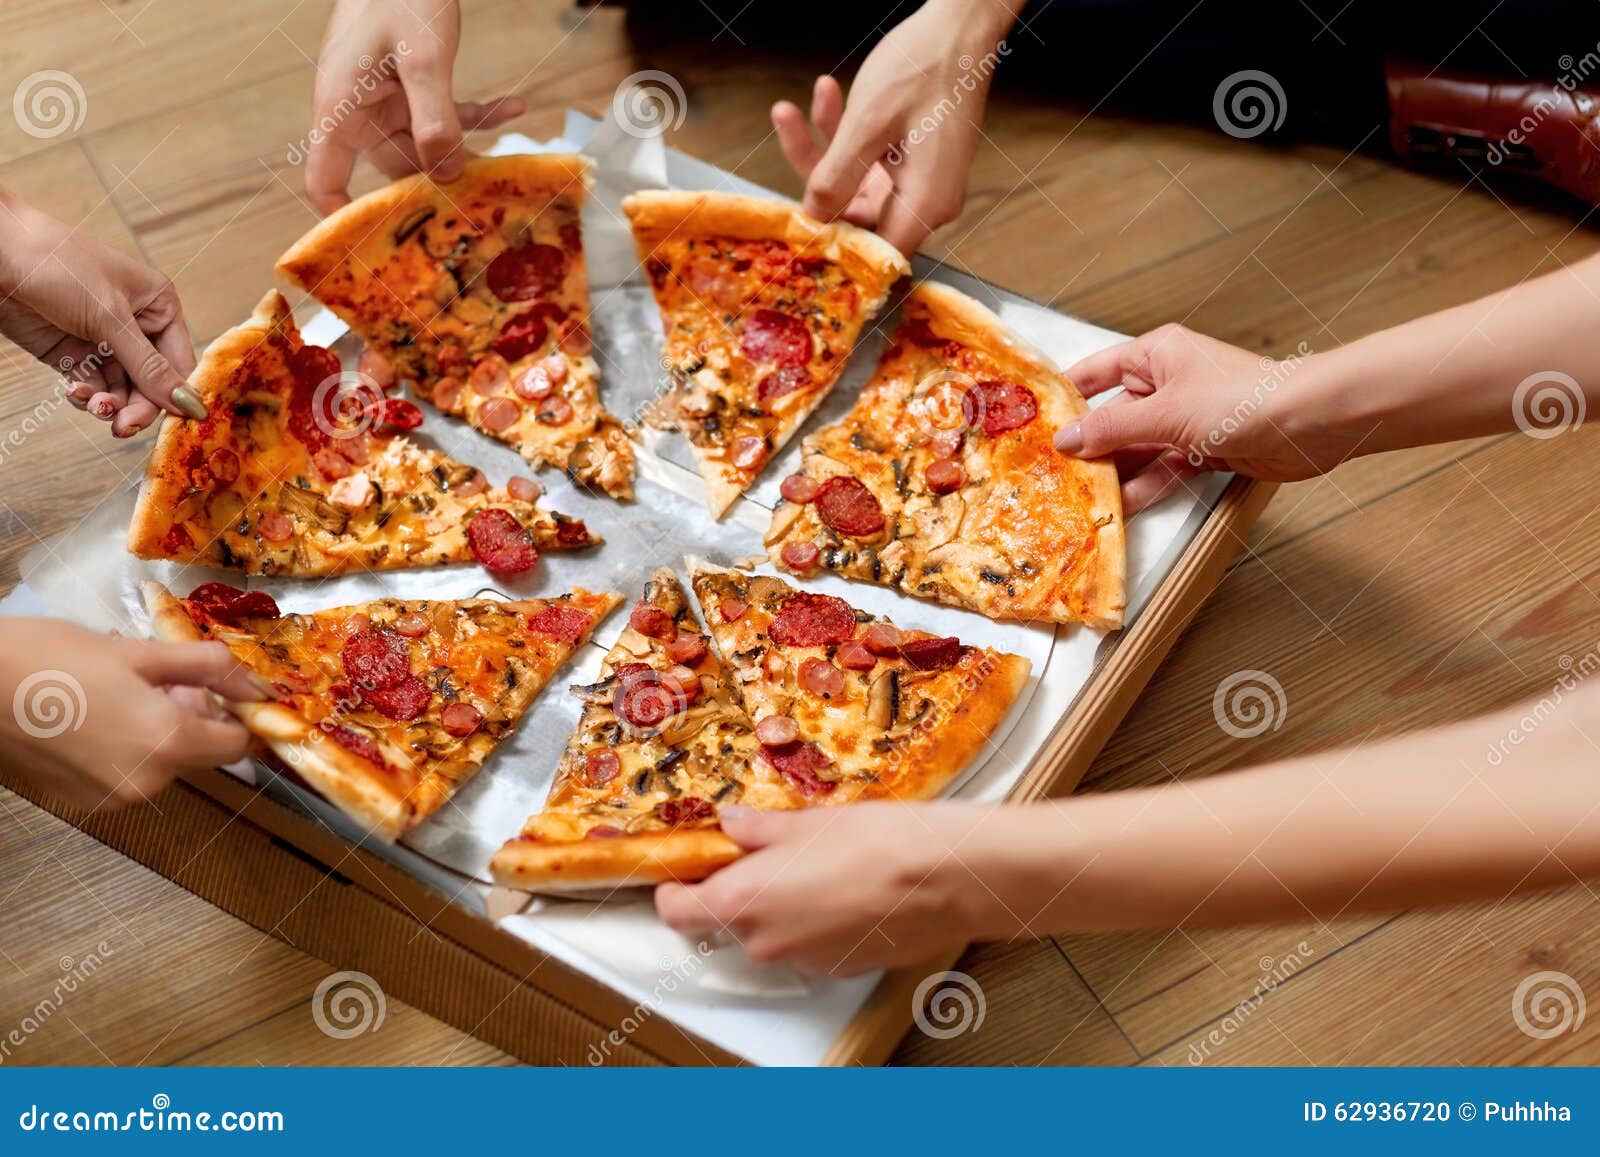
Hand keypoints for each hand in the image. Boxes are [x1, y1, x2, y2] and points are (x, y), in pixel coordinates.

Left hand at [0, 191, 197, 437]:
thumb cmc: (57, 265)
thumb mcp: (109, 317)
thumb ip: (148, 366)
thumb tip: (190, 405)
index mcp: (158, 305)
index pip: (179, 361)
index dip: (178, 394)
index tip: (176, 425)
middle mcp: (136, 325)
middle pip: (151, 382)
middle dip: (138, 405)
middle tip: (123, 426)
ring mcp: (102, 339)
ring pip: (121, 389)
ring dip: (109, 403)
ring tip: (93, 406)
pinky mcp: (71, 352)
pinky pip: (92, 385)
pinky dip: (86, 395)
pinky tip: (75, 393)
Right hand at [0, 619, 267, 809]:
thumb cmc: (52, 660)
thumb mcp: (140, 652)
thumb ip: (208, 668)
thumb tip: (256, 685)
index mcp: (167, 743)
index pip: (235, 745)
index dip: (233, 714)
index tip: (215, 687)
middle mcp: (145, 782)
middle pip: (197, 751)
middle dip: (187, 712)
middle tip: (151, 675)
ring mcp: (111, 797)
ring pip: (162, 760)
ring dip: (155, 726)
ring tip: (113, 689)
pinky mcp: (82, 800)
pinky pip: (127, 772)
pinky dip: (123, 745)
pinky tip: (92, 714)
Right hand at [306, 0, 524, 213]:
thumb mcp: (424, 59)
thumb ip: (436, 119)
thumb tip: (448, 176)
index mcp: (341, 109)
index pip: (325, 180)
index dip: (343, 218)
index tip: (377, 247)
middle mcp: (359, 110)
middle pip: (393, 171)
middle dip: (436, 189)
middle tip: (482, 210)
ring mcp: (385, 98)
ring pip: (427, 146)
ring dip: (467, 150)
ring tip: (508, 168)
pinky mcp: (410, 82)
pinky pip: (443, 112)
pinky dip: (478, 112)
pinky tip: (516, 106)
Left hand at [656, 802, 1002, 975]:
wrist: (945, 878)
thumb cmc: (871, 842)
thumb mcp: (805, 821)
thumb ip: (758, 830)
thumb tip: (732, 825)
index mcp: (739, 903)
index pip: (675, 910)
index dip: (677, 886)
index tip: (693, 862)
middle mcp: (763, 943)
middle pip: (727, 922)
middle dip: (741, 889)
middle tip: (769, 851)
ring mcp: (803, 963)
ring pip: (774, 934)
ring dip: (783, 906)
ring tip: (821, 865)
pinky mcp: (842, 969)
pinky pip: (813, 944)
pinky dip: (819, 922)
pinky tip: (851, 889)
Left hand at [773, 0, 1016, 254]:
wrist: (960, 23)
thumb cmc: (925, 65)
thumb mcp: (868, 123)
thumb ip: (836, 178)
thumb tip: (813, 218)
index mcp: (925, 203)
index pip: (873, 252)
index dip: (833, 245)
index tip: (794, 224)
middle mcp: (925, 199)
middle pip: (855, 214)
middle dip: (815, 174)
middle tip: (787, 126)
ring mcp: (917, 179)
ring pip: (853, 183)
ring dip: (823, 145)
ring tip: (794, 103)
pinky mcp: (909, 159)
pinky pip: (866, 160)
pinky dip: (843, 134)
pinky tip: (826, 95)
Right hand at [1055, 324, 1357, 513]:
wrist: (1309, 422)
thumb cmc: (1241, 398)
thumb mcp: (1165, 413)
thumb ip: (1113, 429)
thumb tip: (1066, 440)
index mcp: (1156, 355)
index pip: (1096, 372)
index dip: (1066, 396)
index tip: (1034, 422)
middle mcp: (1168, 382)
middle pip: (1114, 414)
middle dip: (1089, 445)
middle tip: (1054, 472)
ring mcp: (1186, 417)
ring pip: (1138, 446)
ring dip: (1117, 471)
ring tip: (1084, 497)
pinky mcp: (1204, 447)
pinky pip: (1164, 466)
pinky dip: (1147, 484)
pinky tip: (1124, 505)